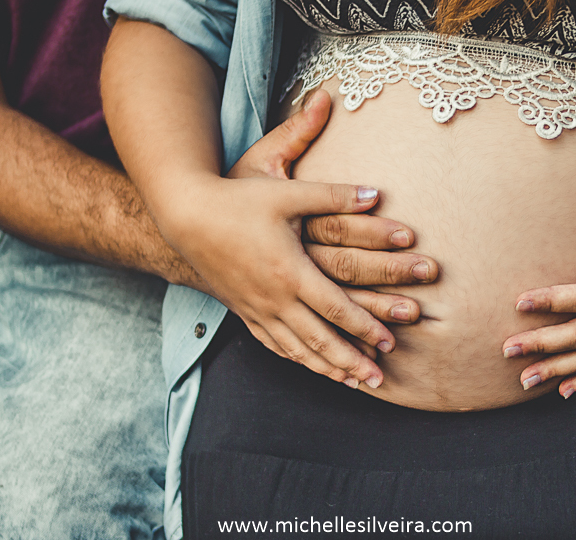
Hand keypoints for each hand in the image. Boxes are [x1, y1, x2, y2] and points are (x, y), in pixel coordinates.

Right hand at [166, 92, 436, 388]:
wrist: (186, 216)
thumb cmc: (238, 200)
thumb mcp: (288, 193)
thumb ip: (334, 195)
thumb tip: (376, 195)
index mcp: (290, 272)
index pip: (336, 309)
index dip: (365, 328)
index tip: (390, 343)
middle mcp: (274, 298)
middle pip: (320, 340)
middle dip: (352, 362)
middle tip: (379, 379)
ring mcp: (256, 309)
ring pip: (297, 349)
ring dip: (327, 368)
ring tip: (354, 383)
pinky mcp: (243, 311)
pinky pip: (273, 344)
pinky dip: (297, 358)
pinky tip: (311, 364)